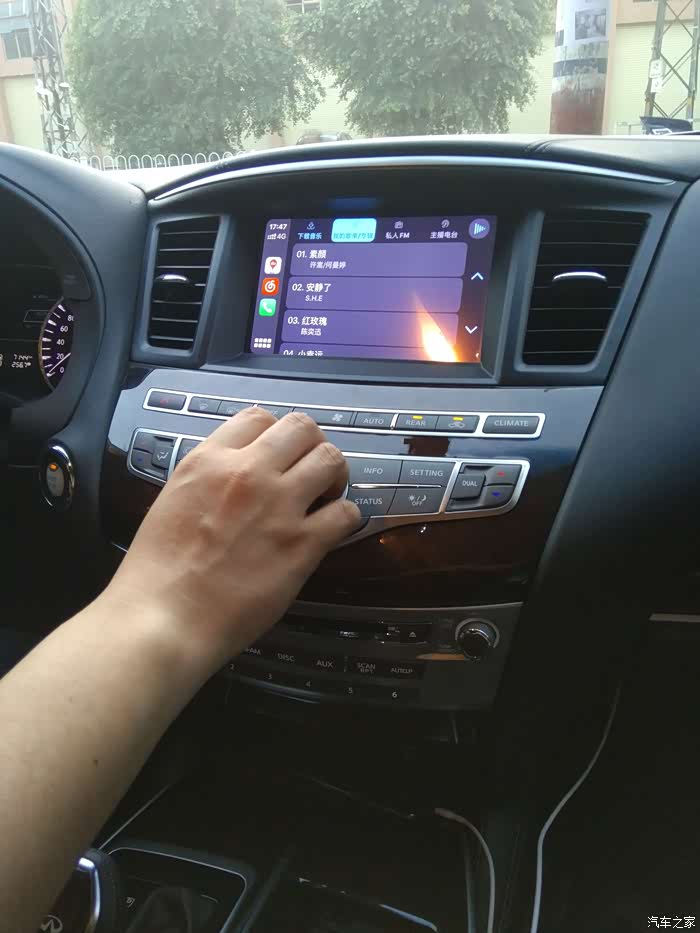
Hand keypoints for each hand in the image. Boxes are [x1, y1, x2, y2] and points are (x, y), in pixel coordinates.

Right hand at [105, 408, 361, 670]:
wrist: (164, 618)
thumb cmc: (157, 571)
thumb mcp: (174, 500)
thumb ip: (209, 479)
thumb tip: (237, 474)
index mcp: (210, 460)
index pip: (258, 417)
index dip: (275, 435)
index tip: (278, 456)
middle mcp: (248, 473)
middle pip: (303, 428)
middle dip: (312, 446)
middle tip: (310, 473)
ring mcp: (279, 506)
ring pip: (331, 460)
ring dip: (335, 476)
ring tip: (326, 497)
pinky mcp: (302, 544)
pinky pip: (346, 512)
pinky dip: (345, 518)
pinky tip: (332, 530)